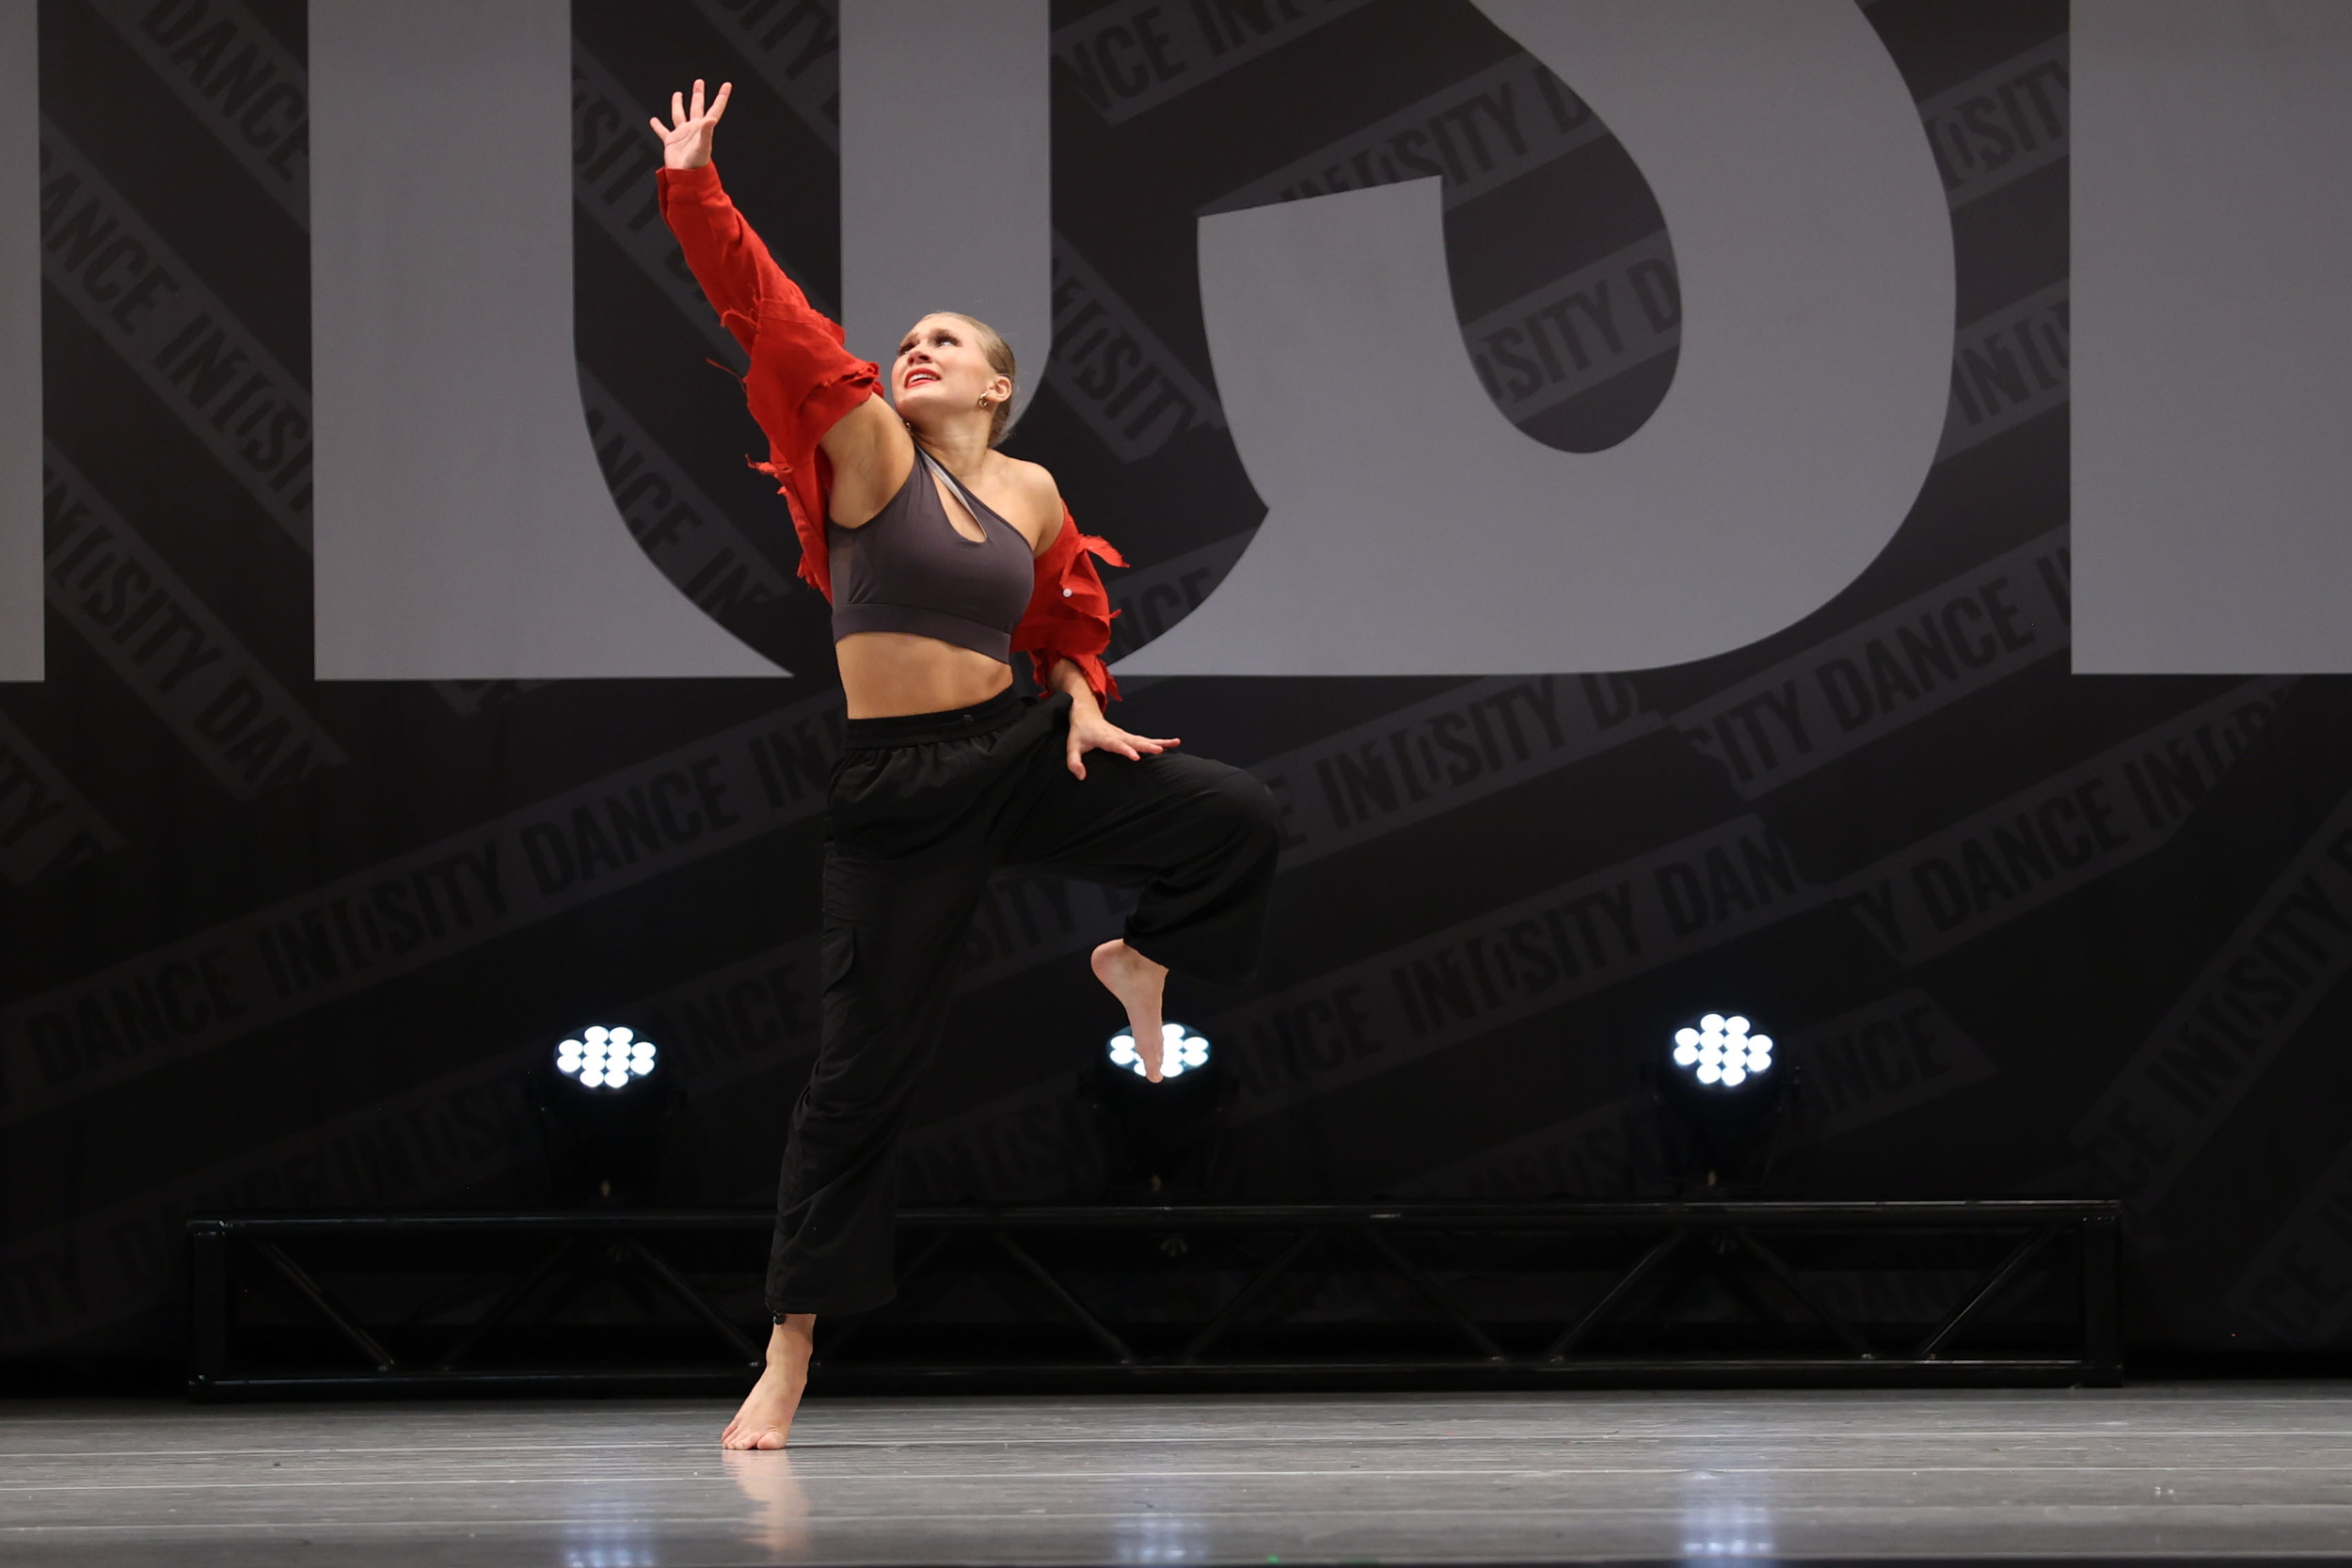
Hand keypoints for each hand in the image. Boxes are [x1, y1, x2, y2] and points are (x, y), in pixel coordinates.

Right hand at [650, 78, 731, 170]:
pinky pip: (663, 131)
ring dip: (678, 104)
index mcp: (703, 128)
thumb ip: (706, 132)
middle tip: (699, 82)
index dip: (721, 97)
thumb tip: (712, 118)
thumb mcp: (703, 146)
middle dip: (698, 94)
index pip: (715, 109)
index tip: (727, 84)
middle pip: (697, 107)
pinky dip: (658, 126)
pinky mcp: (671, 142)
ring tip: (678, 93)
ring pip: (680, 115)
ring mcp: (682, 135)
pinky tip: (653, 120)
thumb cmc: (696, 164)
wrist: (686, 178)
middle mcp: (694, 129)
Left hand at [1064, 710, 1179, 780]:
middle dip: (1148, 746)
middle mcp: (1118, 735)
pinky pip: (1145, 740)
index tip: (1136, 757)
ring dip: (1159, 741)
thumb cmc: (1080, 732)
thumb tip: (1081, 776)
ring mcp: (1125, 735)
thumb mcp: (1072, 746)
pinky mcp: (1129, 737)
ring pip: (1144, 739)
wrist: (1085, 715)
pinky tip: (1171, 744)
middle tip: (1160, 751)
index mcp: (1104, 737)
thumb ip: (1074, 762)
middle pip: (1135, 741)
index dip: (1126, 750)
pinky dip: (1159, 741)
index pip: (1116, 745)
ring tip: (1175, 742)